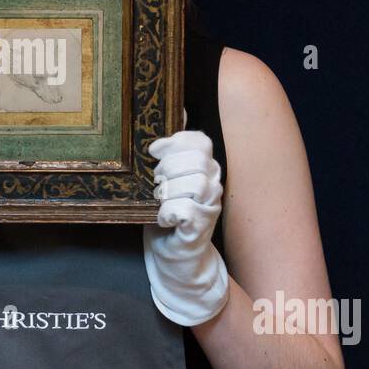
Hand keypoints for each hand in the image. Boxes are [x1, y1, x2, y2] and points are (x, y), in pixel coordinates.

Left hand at [142, 118, 229, 326]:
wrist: (175, 257)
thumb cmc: (168, 215)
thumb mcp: (166, 178)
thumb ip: (173, 149)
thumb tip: (179, 110)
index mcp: (206, 167)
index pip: (199, 140)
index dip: (175, 142)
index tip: (154, 152)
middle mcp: (214, 184)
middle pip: (195, 160)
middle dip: (167, 168)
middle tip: (156, 184)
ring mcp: (210, 207)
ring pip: (194, 183)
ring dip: (168, 191)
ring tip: (160, 201)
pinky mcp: (201, 228)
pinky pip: (185, 209)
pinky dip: (168, 212)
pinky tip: (163, 218)